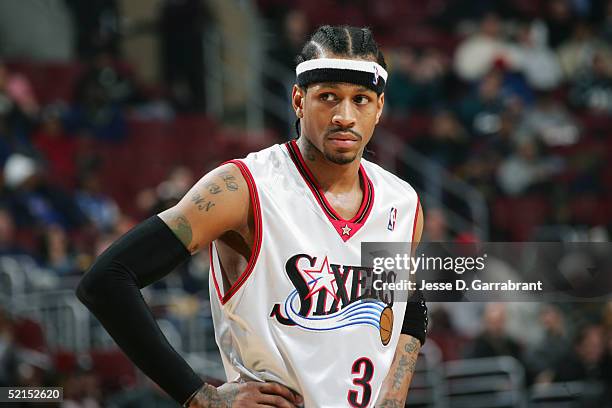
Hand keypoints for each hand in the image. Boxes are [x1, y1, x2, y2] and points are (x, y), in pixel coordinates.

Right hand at [189, 382, 303, 407]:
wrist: (208, 400)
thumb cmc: (222, 393)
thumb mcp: (236, 384)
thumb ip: (247, 383)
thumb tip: (255, 381)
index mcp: (252, 386)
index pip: (275, 388)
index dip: (287, 393)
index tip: (295, 398)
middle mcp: (252, 396)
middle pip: (276, 400)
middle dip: (289, 405)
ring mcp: (248, 406)